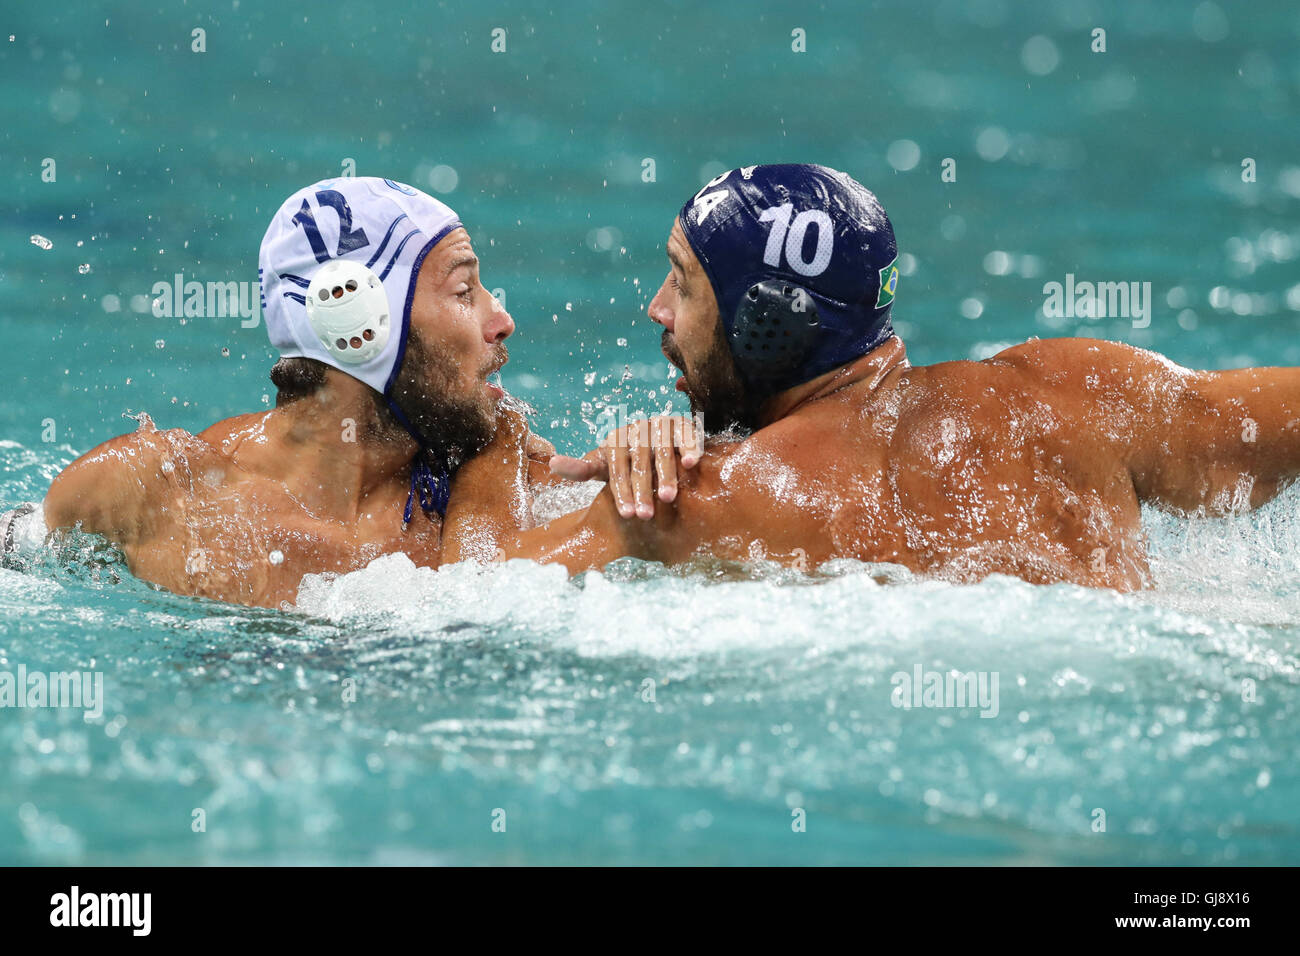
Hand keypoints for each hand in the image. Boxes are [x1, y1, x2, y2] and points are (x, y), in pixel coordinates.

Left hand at [548, 415, 703, 518]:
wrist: (658, 441)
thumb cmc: (627, 461)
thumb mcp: (604, 466)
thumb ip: (582, 469)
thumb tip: (551, 464)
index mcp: (616, 440)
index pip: (616, 468)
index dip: (621, 492)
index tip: (626, 515)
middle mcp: (637, 430)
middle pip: (638, 462)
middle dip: (641, 489)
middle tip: (644, 515)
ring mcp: (660, 425)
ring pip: (662, 451)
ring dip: (665, 474)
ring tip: (667, 498)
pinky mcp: (682, 424)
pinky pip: (686, 434)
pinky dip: (689, 446)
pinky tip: (690, 463)